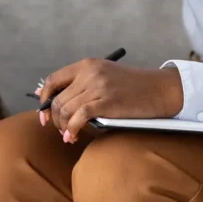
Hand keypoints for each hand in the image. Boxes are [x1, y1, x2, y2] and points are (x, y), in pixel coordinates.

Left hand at [38, 60, 184, 142]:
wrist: (158, 89)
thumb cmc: (131, 87)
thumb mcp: (103, 76)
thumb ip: (82, 85)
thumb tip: (57, 102)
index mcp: (86, 65)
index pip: (53, 80)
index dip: (44, 99)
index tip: (44, 114)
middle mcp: (88, 73)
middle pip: (58, 98)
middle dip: (54, 118)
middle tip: (60, 130)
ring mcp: (97, 86)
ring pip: (66, 109)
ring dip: (63, 126)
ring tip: (68, 136)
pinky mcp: (106, 102)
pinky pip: (79, 117)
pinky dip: (72, 129)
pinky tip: (73, 136)